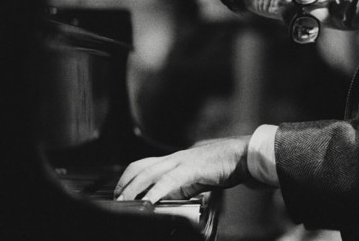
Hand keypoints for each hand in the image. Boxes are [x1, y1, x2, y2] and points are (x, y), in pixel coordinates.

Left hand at [114, 135, 251, 202]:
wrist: (242, 156)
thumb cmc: (223, 167)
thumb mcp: (195, 179)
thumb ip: (180, 187)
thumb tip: (165, 199)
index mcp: (174, 159)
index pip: (143, 164)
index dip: (128, 178)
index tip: (120, 193)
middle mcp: (174, 158)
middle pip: (140, 167)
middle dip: (125, 184)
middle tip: (116, 200)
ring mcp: (182, 161)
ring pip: (150, 172)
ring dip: (134, 189)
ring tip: (125, 202)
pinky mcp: (192, 168)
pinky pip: (169, 181)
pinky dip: (156, 191)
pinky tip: (149, 202)